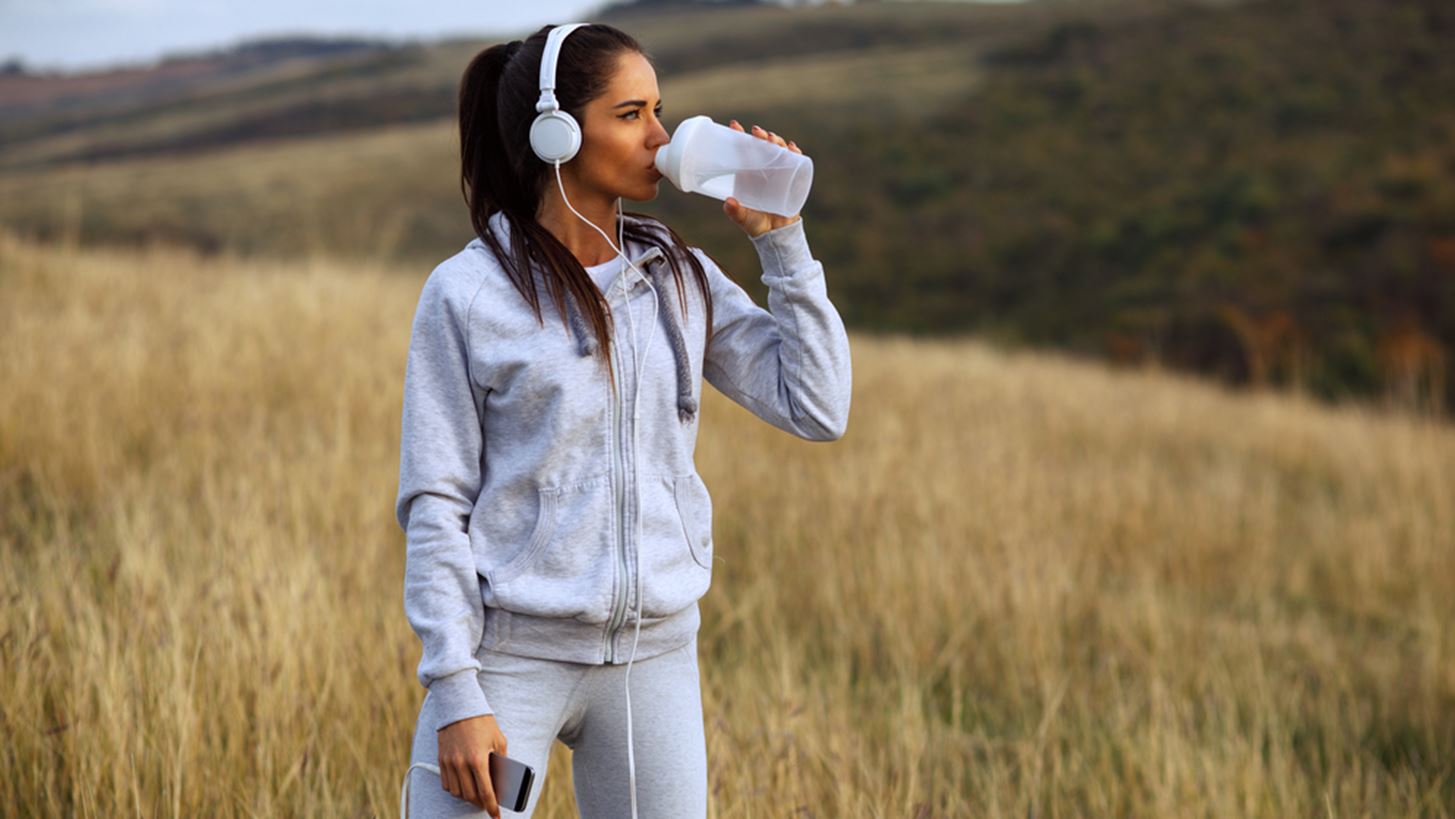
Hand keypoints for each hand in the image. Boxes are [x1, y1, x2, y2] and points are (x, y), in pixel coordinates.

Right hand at [437, 714, 507, 817]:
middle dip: (479, 803)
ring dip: (467, 797)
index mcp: (478, 759)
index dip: (491, 807)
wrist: (459, 706)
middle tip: (487, 803)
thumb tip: (502, 780)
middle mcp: (461, 764)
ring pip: (457, 792)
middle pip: (470, 796)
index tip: (496, 816)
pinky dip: (455, 788)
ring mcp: (449, 762)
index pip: (486, 792)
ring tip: (476, 794)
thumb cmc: (483, 722)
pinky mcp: (441, 759)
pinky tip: (463, 785)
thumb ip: (501, 761)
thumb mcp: (498, 740)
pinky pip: (446, 783)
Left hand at [724, 119, 803, 238]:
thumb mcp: (743, 218)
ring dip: (777, 142)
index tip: (734, 125)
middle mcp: (764, 170)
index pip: (744, 150)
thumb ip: (735, 212)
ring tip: (772, 139)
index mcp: (749, 173)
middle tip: (756, 132)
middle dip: (760, 136)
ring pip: (779, 151)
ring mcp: (779, 173)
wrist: (776, 235)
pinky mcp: (793, 179)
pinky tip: (793, 148)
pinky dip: (795, 154)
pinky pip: (796, 163)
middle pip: (763, 147)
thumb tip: (728, 202)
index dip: (740, 137)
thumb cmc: (756, 224)